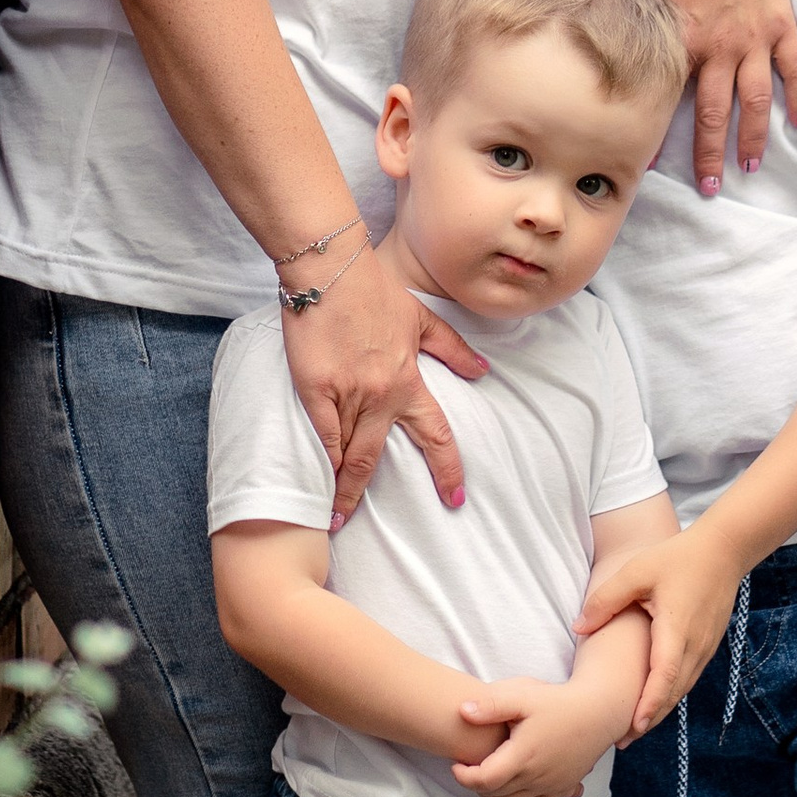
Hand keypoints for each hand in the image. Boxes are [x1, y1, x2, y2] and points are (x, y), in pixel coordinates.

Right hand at [285, 252, 486, 521]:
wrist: (331, 270)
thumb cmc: (373, 290)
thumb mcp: (422, 319)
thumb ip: (452, 349)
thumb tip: (482, 370)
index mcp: (409, 380)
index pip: (435, 434)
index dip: (447, 469)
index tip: (456, 498)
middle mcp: (381, 394)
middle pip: (376, 456)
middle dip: (366, 495)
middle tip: (353, 527)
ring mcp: (347, 393)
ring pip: (346, 452)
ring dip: (339, 487)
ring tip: (331, 518)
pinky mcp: (314, 388)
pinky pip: (321, 435)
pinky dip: (320, 461)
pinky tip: (315, 485)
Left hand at [451, 678, 602, 796]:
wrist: (599, 712)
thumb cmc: (558, 701)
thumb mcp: (522, 695)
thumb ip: (491, 704)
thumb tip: (462, 711)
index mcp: (523, 756)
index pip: (484, 780)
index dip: (464, 777)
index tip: (456, 764)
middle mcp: (537, 777)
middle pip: (496, 794)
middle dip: (476, 785)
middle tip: (468, 768)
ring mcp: (552, 785)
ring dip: (495, 796)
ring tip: (487, 776)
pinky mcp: (564, 786)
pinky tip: (514, 791)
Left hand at [579, 530, 745, 738]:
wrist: (724, 551)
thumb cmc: (677, 558)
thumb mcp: (637, 571)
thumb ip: (606, 599)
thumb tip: (578, 627)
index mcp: (677, 630)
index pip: (664, 676)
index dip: (649, 704)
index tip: (633, 727)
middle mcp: (695, 646)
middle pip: (672, 693)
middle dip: (648, 719)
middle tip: (620, 741)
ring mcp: (704, 648)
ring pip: (681, 689)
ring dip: (659, 710)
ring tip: (632, 729)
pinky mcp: (706, 646)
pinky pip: (687, 678)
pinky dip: (669, 694)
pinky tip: (653, 701)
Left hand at [648, 0, 796, 192]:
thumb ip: (638, 28)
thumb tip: (605, 54)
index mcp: (687, 42)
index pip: (670, 100)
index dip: (658, 136)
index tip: (646, 167)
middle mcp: (723, 47)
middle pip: (718, 112)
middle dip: (712, 153)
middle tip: (710, 188)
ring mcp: (756, 38)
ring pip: (758, 98)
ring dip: (755, 136)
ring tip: (750, 166)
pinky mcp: (780, 24)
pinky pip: (793, 68)